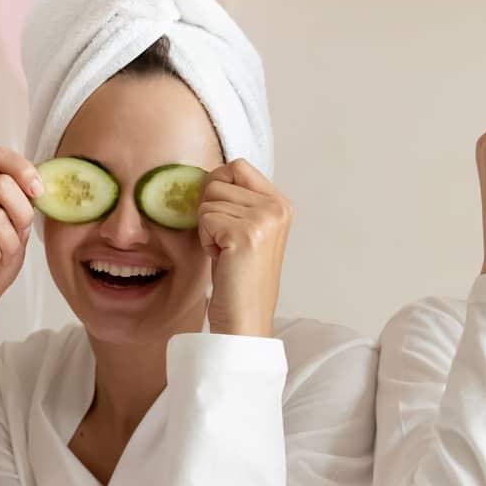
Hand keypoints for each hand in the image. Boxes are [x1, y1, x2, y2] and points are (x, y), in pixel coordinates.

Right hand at [0, 147, 40, 339]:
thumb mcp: (20, 229)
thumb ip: (25, 203)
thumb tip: (38, 185)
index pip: (0, 157)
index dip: (23, 170)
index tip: (38, 192)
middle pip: (1, 186)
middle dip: (21, 218)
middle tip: (16, 239)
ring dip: (8, 243)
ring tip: (0, 255)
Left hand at [197, 159, 290, 337]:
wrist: (245, 319)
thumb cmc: (239, 277)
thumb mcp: (247, 229)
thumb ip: (238, 200)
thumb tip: (209, 174)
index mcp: (281, 204)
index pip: (237, 166)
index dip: (217, 188)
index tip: (223, 220)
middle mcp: (277, 207)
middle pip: (218, 181)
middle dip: (211, 211)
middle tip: (226, 243)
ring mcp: (264, 219)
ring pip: (208, 200)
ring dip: (207, 228)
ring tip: (226, 253)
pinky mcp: (246, 234)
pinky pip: (205, 219)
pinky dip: (206, 241)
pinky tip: (222, 260)